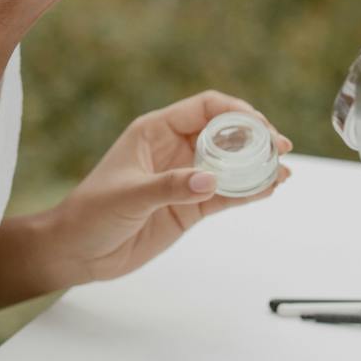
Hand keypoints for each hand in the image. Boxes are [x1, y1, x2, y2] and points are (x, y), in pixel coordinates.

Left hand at [44, 90, 292, 285]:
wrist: (77, 252)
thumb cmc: (91, 213)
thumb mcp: (128, 196)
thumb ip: (170, 187)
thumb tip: (210, 181)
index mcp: (155, 130)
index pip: (204, 108)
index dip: (235, 111)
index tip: (259, 125)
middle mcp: (174, 149)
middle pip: (224, 133)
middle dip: (255, 137)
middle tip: (281, 148)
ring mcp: (185, 178)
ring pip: (230, 164)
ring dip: (257, 165)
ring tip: (283, 172)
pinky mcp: (190, 207)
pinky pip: (225, 194)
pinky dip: (248, 191)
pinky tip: (269, 189)